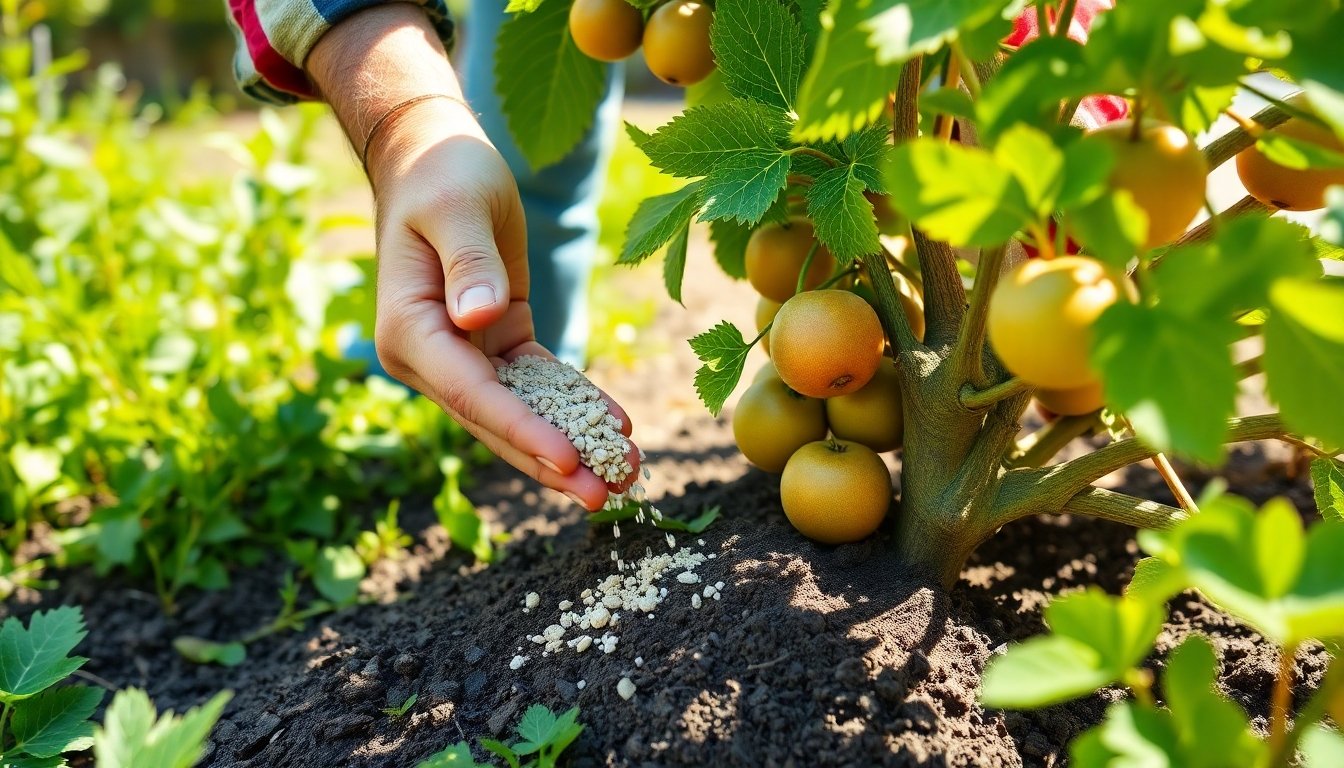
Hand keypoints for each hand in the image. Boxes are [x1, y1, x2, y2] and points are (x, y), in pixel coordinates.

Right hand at [364, 99, 639, 510]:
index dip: (522, 429)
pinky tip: (616, 426)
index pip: (472, 394)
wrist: (434, 158)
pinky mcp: (495, 341)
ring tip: (625, 476)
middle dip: (553, 461)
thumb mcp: (457, 207)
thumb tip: (477, 318)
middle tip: (606, 497)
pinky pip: (539, 383)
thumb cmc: (441, 175)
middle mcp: (431, 355)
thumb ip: (467, 262)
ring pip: (522, 413)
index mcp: (410, 330)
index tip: (569, 460)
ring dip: (571, 445)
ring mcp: (462, 354)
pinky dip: (575, 405)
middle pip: (498, 421)